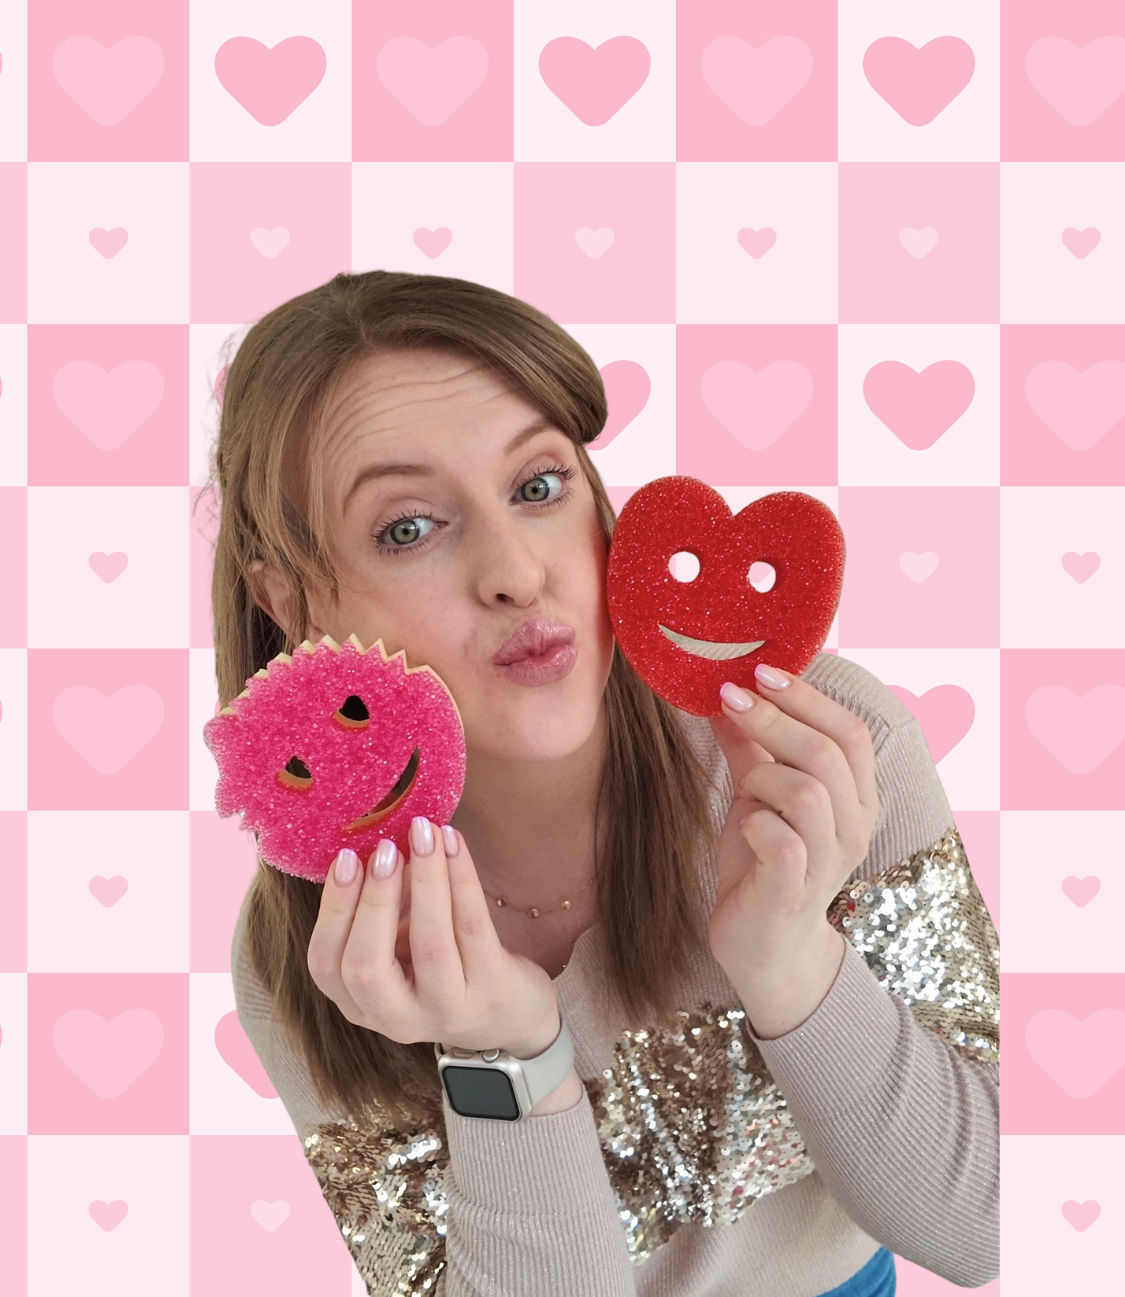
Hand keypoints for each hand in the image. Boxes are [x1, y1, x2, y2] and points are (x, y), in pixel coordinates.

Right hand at [307, 817, 560, 1056]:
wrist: (509, 1013)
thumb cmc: (443, 964)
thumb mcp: (399, 944)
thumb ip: (380, 905)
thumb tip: (374, 839)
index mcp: (360, 1004)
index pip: (325, 964)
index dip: (333, 909)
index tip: (346, 857)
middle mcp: (397, 1018)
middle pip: (366, 966)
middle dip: (373, 900)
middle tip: (385, 848)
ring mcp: (447, 1010)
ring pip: (429, 944)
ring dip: (425, 880)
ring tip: (424, 833)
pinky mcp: (491, 990)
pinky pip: (472, 926)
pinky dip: (462, 877)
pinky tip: (455, 843)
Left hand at [706, 663, 880, 987]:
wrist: (765, 947)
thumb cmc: (764, 864)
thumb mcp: (756, 795)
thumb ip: (750, 749)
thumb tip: (725, 693)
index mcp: (854, 796)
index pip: (850, 732)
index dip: (808, 697)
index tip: (761, 672)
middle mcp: (852, 826)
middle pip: (829, 753)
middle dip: (775, 717)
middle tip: (730, 696)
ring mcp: (826, 862)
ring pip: (809, 793)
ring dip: (765, 774)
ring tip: (744, 785)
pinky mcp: (793, 892)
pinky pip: (783, 843)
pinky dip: (757, 823)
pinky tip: (745, 824)